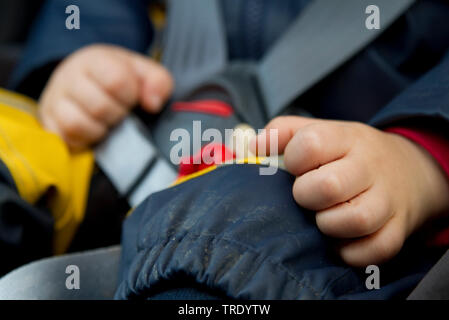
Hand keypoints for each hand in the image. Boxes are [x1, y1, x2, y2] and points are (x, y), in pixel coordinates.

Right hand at [39, 44, 172, 150]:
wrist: (83, 83)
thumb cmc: (117, 79)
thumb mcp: (143, 73)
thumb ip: (158, 82)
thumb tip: (153, 104)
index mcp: (95, 60)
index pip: (117, 80)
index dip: (130, 95)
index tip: (131, 97)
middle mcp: (69, 77)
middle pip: (99, 107)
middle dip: (117, 115)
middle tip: (120, 112)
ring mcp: (54, 102)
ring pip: (77, 125)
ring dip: (100, 130)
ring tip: (107, 123)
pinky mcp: (49, 125)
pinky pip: (65, 140)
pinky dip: (83, 141)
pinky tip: (92, 133)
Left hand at [252, 116, 448, 265]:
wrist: (409, 170)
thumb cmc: (350, 154)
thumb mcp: (322, 131)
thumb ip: (284, 132)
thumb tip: (254, 146)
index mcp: (347, 138)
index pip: (312, 143)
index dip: (293, 159)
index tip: (295, 167)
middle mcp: (370, 166)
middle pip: (329, 185)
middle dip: (305, 195)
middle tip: (306, 196)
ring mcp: (388, 199)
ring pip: (356, 220)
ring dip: (329, 225)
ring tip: (323, 217)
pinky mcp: (398, 229)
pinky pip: (375, 249)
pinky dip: (351, 252)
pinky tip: (340, 240)